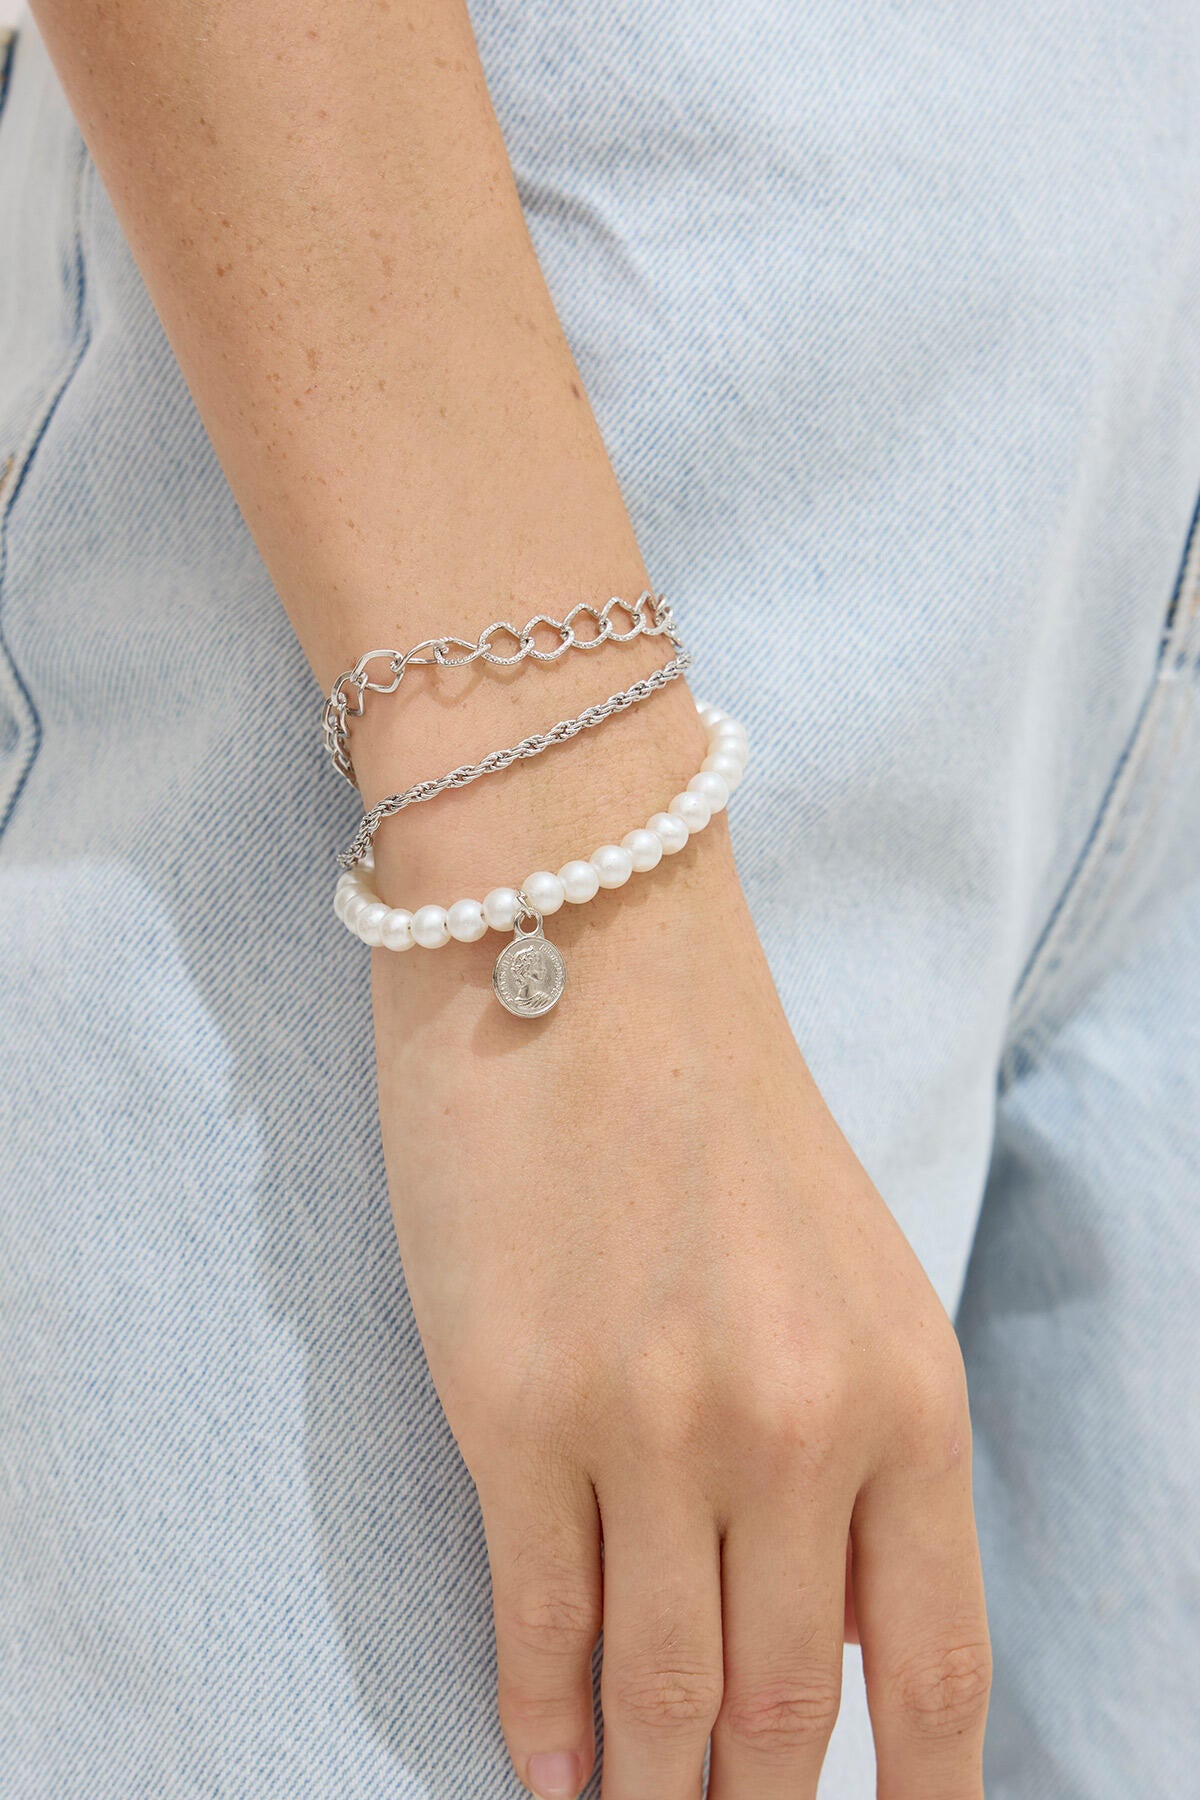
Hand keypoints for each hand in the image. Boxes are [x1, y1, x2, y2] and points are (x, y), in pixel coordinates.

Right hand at [366, 685, 991, 1799]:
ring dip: (648, 1797)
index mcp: (906, 1388)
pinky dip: (542, 1720)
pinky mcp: (513, 1408)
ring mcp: (653, 1426)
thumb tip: (830, 1638)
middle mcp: (797, 1426)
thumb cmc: (710, 1093)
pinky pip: (539, 1623)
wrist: (579, 931)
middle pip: (787, 1713)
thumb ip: (854, 1447)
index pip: (936, 1669)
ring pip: (660, 1695)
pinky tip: (544, 1769)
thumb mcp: (843, 1269)